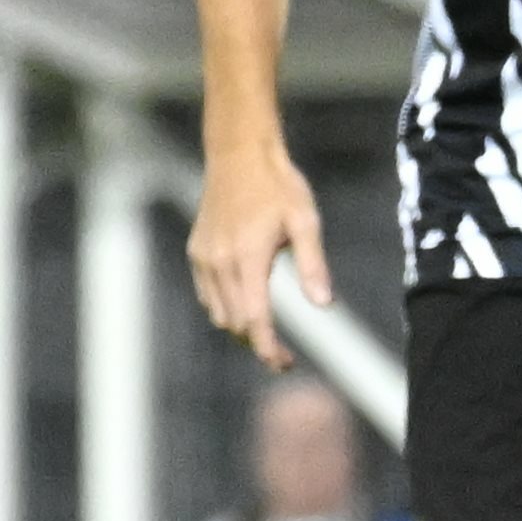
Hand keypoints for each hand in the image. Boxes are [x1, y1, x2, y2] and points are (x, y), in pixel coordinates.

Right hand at [189, 144, 325, 370]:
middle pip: (235, 322)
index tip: (284, 364)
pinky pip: (207, 294)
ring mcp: (203, 258)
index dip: (268, 346)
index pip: (254, 318)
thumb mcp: (306, 222)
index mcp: (247, 258)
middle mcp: (218, 263)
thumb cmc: (279, 186)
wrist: (239, 156)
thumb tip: (324, 305)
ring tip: (268, 334)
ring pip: (218, 311)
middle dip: (258, 342)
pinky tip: (247, 305)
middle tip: (284, 355)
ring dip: (241, 327)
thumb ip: (313, 265)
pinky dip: (226, 307)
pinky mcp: (197, 252)